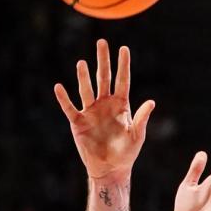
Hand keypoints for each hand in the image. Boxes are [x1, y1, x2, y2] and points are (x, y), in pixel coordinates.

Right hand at [53, 39, 154, 178]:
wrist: (110, 168)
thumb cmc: (126, 153)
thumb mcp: (137, 135)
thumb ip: (142, 118)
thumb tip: (151, 102)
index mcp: (121, 105)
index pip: (122, 80)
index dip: (123, 65)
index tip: (123, 48)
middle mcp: (105, 104)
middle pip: (103, 78)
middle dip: (103, 60)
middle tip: (101, 42)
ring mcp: (91, 112)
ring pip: (86, 89)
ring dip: (84, 76)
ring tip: (81, 63)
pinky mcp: (78, 123)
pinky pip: (70, 108)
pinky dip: (64, 98)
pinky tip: (59, 87)